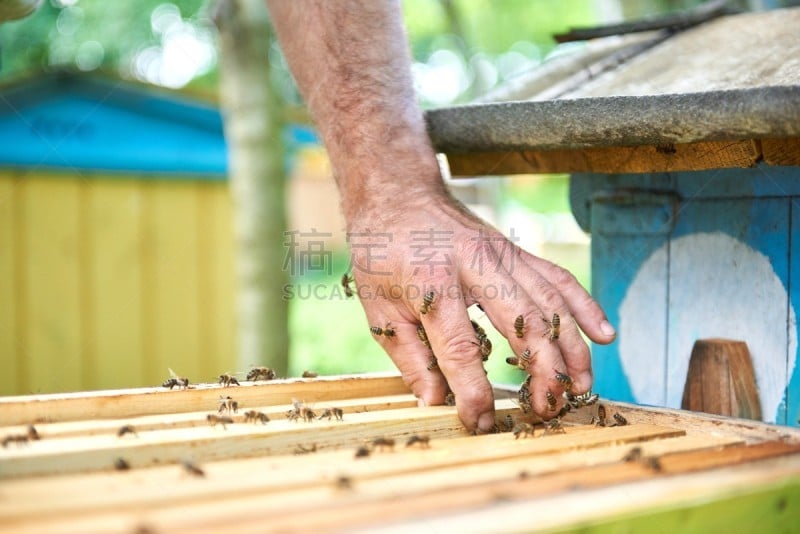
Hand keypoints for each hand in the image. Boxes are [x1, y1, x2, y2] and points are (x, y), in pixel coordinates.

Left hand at [348, 185, 615, 432]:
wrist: (396, 194)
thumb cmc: (381, 254)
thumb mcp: (379, 308)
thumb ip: (409, 357)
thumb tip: (436, 402)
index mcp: (432, 282)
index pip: (460, 348)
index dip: (474, 392)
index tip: (480, 422)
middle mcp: (475, 265)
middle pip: (524, 322)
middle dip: (544, 372)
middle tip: (548, 410)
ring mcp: (501, 254)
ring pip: (551, 302)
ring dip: (572, 347)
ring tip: (581, 387)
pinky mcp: (515, 250)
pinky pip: (558, 278)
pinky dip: (584, 307)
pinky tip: (604, 335)